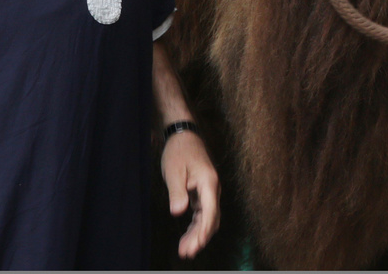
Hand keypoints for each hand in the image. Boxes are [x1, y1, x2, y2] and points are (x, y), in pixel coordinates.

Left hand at [163, 130, 219, 258]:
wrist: (183, 135)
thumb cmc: (179, 151)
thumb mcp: (174, 171)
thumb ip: (177, 192)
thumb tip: (178, 212)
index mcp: (208, 182)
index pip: (210, 212)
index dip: (203, 231)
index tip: (196, 245)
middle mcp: (213, 188)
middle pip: (211, 218)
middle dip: (200, 237)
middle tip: (187, 252)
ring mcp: (209, 190)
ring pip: (208, 218)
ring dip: (198, 234)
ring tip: (186, 250)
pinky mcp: (203, 192)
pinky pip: (203, 213)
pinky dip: (196, 226)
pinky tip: (188, 236)